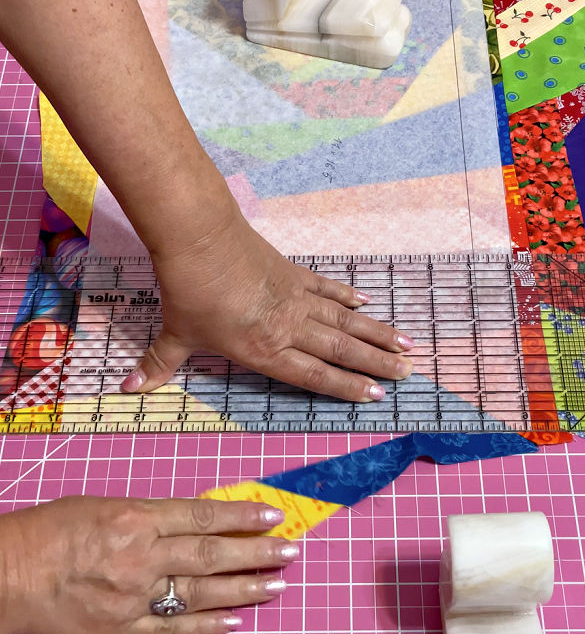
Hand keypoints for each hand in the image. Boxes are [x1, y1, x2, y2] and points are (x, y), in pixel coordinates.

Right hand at [0, 497, 295, 633]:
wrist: (6, 574)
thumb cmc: (49, 532)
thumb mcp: (102, 506)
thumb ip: (148, 516)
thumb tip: (192, 522)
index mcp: (136, 518)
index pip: (202, 516)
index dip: (242, 517)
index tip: (272, 516)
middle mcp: (142, 556)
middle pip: (211, 553)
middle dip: (256, 552)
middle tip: (289, 551)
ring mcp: (134, 596)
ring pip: (201, 592)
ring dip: (244, 588)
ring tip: (277, 585)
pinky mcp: (122, 630)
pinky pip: (173, 629)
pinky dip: (207, 625)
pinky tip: (236, 620)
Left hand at [122, 206, 414, 400]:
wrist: (200, 237)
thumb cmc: (189, 291)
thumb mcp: (174, 334)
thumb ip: (159, 365)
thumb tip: (127, 389)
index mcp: (264, 351)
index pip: (314, 375)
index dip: (346, 387)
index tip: (376, 396)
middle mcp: (288, 328)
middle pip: (341, 350)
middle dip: (377, 364)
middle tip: (408, 372)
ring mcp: (296, 300)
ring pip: (345, 323)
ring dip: (376, 335)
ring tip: (406, 346)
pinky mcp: (294, 275)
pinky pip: (329, 291)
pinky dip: (348, 300)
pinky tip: (367, 306)